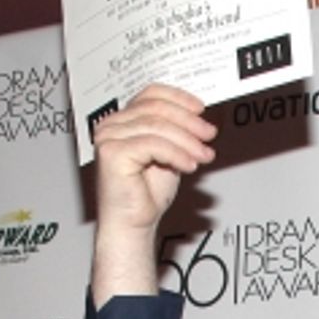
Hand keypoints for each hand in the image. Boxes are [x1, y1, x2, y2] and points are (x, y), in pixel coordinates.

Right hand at [91, 84, 216, 303]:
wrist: (134, 224)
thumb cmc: (147, 195)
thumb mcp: (171, 155)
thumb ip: (179, 134)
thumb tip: (202, 118)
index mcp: (123, 120)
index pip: (151, 94)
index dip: (178, 98)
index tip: (200, 109)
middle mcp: (112, 125)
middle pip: (156, 109)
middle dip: (189, 122)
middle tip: (209, 134)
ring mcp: (109, 137)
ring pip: (158, 127)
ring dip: (187, 141)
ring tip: (204, 155)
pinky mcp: (112, 152)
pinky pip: (154, 145)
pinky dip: (177, 154)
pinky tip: (190, 165)